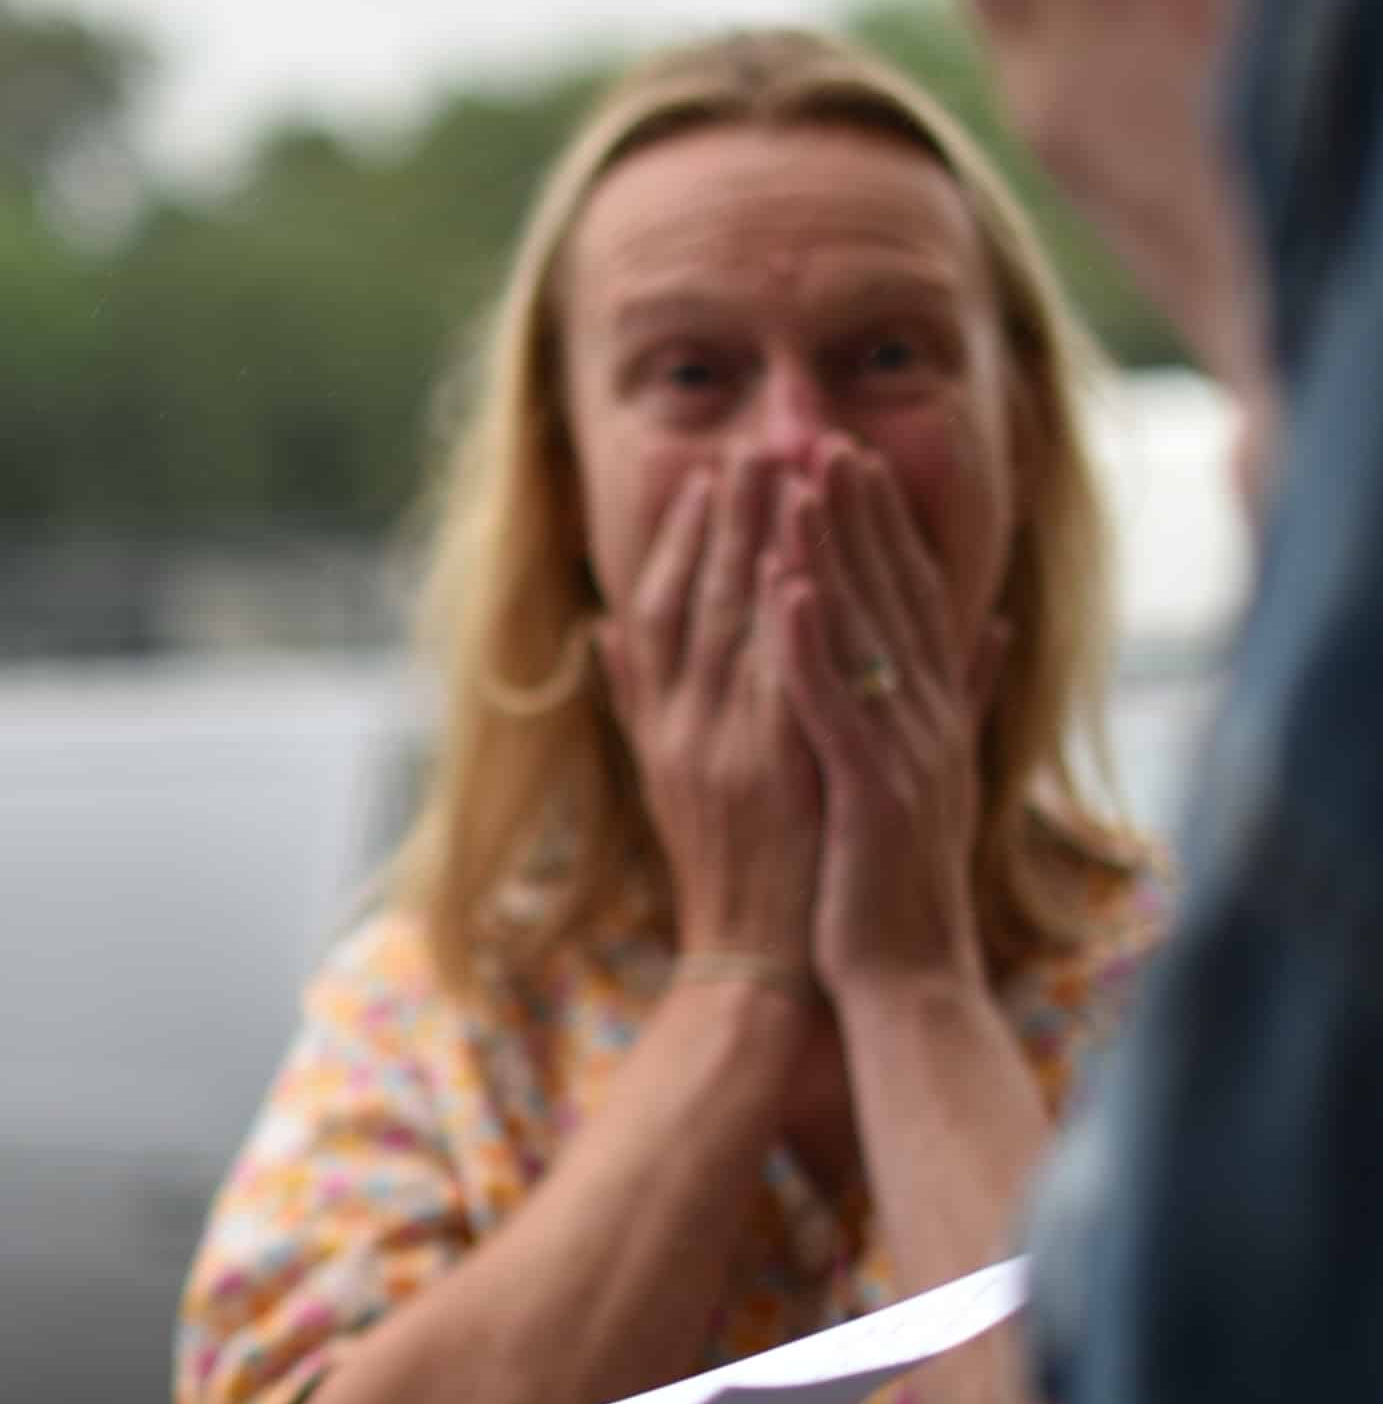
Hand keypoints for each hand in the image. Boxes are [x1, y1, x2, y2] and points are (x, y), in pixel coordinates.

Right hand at [594, 454, 821, 967]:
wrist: (750, 963)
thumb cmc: (729, 873)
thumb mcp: (667, 780)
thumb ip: (637, 700)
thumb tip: (601, 629)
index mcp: (661, 726)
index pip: (663, 610)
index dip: (684, 539)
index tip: (710, 474)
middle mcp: (681, 728)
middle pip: (699, 599)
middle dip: (727, 517)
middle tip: (754, 441)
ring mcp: (720, 748)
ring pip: (735, 625)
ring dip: (759, 542)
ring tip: (787, 473)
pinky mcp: (765, 774)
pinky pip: (775, 679)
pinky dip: (785, 620)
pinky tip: (802, 565)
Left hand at [773, 446, 991, 991]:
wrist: (910, 981)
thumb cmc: (901, 882)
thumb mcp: (934, 772)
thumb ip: (962, 692)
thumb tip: (997, 623)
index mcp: (934, 714)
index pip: (911, 600)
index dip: (886, 527)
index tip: (855, 459)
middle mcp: (929, 721)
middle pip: (892, 599)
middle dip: (859, 517)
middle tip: (826, 439)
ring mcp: (906, 752)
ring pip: (864, 636)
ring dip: (832, 556)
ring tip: (799, 486)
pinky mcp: (872, 791)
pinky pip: (836, 703)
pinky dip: (812, 642)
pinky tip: (786, 588)